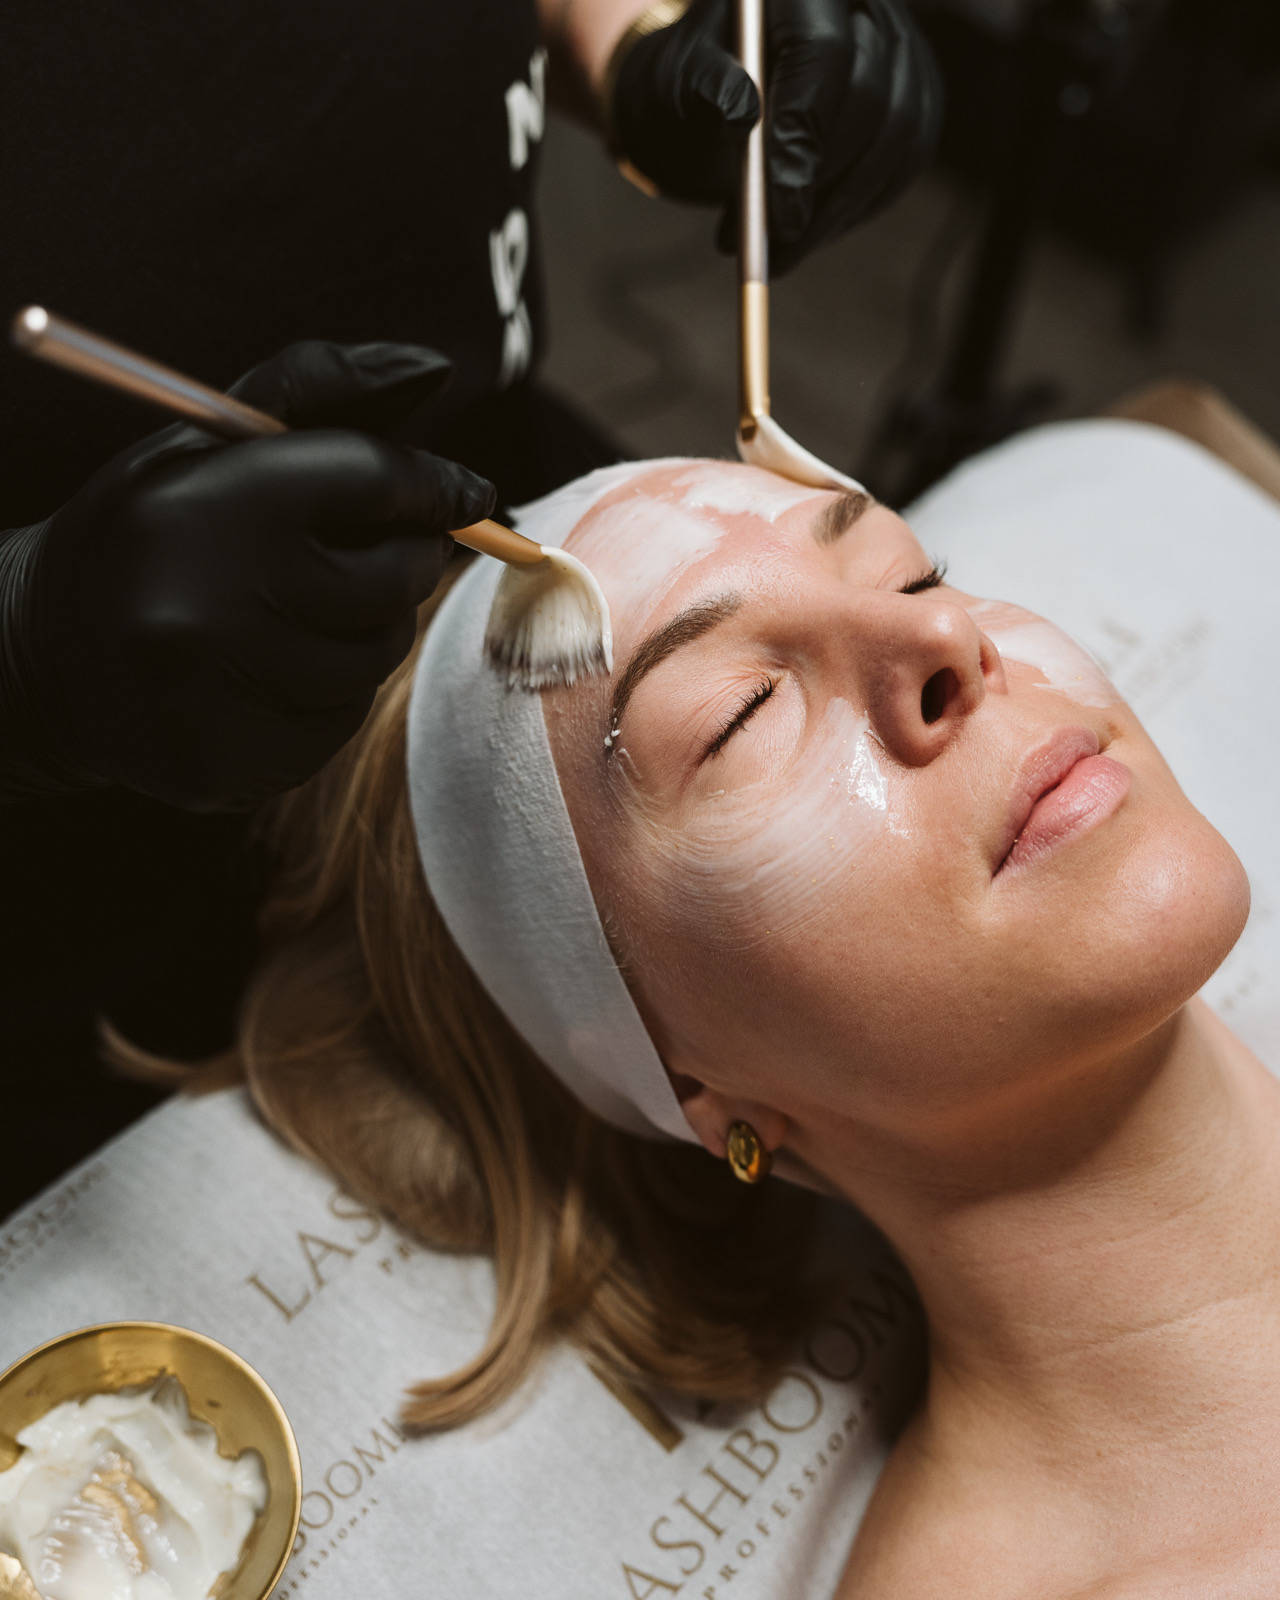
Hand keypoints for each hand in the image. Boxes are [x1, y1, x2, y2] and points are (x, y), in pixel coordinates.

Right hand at [0, 341, 493, 807]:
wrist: (38, 660)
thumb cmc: (146, 533)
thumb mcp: (201, 442)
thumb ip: (315, 391)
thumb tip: (433, 369)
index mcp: (197, 506)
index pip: (368, 479)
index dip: (434, 486)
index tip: (465, 493)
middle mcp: (202, 605)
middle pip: (391, 577)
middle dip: (402, 559)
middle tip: (372, 552)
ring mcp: (216, 697)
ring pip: (375, 654)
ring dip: (365, 627)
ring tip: (297, 611)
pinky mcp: (229, 764)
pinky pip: (343, 719)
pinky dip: (331, 690)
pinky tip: (270, 669)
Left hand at [608, 0, 942, 273]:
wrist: (715, 81)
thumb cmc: (692, 76)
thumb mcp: (676, 75)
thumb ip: (702, 83)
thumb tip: (740, 110)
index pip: (823, 54)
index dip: (804, 136)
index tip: (779, 214)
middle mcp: (865, 4)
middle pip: (871, 99)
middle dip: (820, 185)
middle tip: (771, 243)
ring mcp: (900, 47)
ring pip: (898, 138)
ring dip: (840, 211)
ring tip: (780, 251)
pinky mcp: (914, 94)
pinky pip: (905, 163)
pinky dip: (859, 209)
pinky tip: (813, 232)